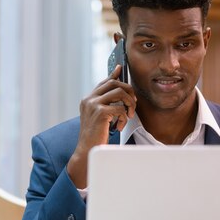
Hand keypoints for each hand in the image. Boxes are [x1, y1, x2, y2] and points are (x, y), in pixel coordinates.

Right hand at [67, 65, 136, 187]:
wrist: (87, 150)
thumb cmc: (95, 135)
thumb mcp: (98, 117)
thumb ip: (106, 104)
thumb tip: (117, 94)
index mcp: (88, 99)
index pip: (104, 82)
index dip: (114, 75)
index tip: (121, 68)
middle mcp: (89, 99)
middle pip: (114, 83)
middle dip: (128, 90)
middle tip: (133, 103)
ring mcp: (93, 105)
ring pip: (119, 92)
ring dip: (129, 103)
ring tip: (128, 115)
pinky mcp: (100, 113)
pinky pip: (120, 108)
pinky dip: (124, 117)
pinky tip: (119, 126)